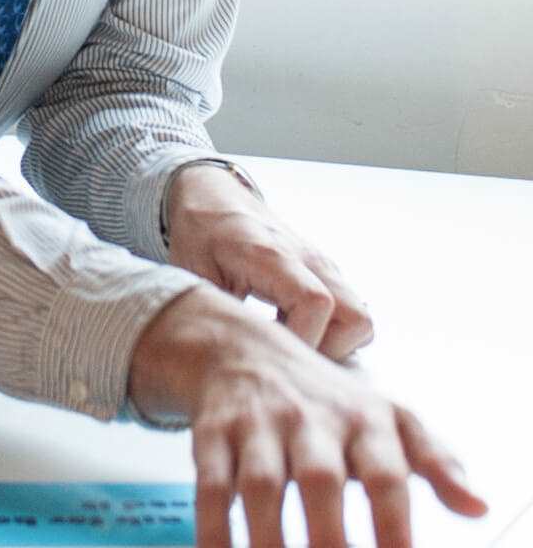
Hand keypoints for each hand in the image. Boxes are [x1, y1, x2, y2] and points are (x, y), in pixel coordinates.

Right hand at [130, 287, 486, 546]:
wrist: (241, 348)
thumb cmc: (326, 400)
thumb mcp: (389, 418)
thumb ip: (436, 463)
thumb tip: (477, 508)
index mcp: (363, 420)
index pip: (386, 473)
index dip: (394, 520)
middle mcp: (309, 419)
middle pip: (320, 478)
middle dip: (328, 532)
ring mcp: (257, 424)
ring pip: (261, 483)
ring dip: (268, 535)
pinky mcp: (211, 432)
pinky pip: (210, 482)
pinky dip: (213, 524)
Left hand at [165, 164, 373, 358]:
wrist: (215, 198)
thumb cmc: (200, 234)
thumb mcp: (193, 272)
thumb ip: (215, 312)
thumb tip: (228, 353)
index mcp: (273, 257)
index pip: (316, 304)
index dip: (301, 339)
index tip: (269, 352)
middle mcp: (311, 261)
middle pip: (356, 320)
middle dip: (327, 350)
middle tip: (284, 353)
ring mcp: (324, 268)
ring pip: (359, 320)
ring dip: (331, 342)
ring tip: (285, 340)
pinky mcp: (326, 275)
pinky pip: (348, 314)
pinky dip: (329, 331)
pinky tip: (290, 328)